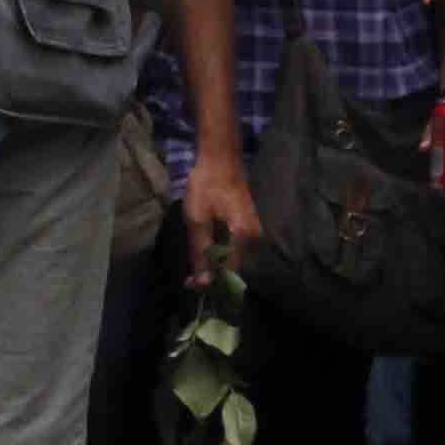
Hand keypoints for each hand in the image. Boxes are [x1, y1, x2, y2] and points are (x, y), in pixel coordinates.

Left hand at [181, 149, 262, 281]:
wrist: (220, 158)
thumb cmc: (206, 186)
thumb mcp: (197, 220)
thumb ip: (201, 252)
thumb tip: (203, 282)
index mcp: (243, 237)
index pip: (230, 273)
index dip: (211, 284)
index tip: (191, 285)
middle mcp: (254, 238)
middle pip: (234, 269)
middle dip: (212, 277)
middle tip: (190, 280)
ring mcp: (253, 232)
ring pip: (234, 260)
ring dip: (215, 267)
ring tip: (195, 270)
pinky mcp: (248, 227)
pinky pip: (235, 249)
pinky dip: (220, 254)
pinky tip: (205, 253)